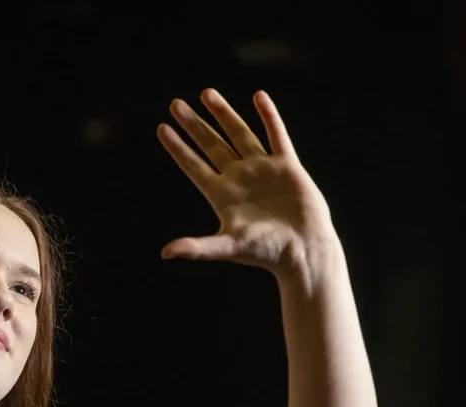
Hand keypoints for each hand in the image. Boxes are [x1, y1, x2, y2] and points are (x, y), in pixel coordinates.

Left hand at [157, 89, 337, 277]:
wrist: (303, 252)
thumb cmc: (265, 252)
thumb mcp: (227, 247)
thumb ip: (197, 247)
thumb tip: (166, 253)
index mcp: (221, 195)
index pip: (193, 165)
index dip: (178, 147)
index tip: (162, 128)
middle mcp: (238, 178)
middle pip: (211, 145)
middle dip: (194, 124)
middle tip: (175, 104)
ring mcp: (262, 170)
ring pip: (239, 134)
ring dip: (224, 114)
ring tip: (206, 93)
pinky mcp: (286, 166)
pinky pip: (276, 135)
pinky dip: (269, 116)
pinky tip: (258, 97)